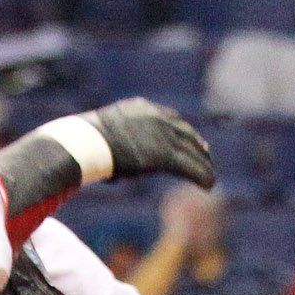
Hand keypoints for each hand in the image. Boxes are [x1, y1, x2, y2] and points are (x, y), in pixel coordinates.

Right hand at [85, 98, 214, 189]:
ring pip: (191, 150)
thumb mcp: (102, 133)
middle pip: (184, 131)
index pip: (169, 117)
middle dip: (197, 145)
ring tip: (210, 177)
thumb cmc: (83, 142)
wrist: (85, 143)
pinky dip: (201, 176)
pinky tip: (208, 185)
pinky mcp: (165, 154)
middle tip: (206, 157)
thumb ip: (115, 139)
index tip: (191, 140)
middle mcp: (155, 117)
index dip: (181, 131)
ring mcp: (162, 134)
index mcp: (140, 108)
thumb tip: (109, 156)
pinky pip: (189, 166)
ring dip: (203, 164)